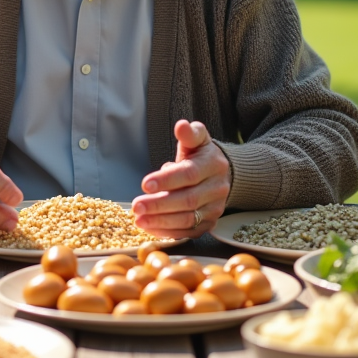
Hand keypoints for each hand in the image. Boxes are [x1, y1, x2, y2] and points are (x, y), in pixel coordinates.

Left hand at [131, 120, 229, 238]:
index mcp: (213, 165)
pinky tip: (149, 228)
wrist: (221, 173)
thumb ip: (189, 134)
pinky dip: (168, 232)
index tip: (145, 184)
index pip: (189, 174)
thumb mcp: (197, 139)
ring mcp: (215, 208)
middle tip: (136, 206)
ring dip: (161, 222)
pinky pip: (188, 231)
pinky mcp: (209, 223)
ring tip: (139, 219)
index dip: (167, 180)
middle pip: (188, 200)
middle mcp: (218, 189)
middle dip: (160, 205)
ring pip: (188, 219)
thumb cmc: (200, 155)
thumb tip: (181, 126)